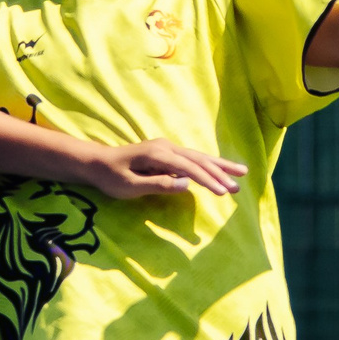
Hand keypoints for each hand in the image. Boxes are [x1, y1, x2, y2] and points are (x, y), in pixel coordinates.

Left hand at [80, 139, 246, 200]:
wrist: (97, 163)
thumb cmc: (110, 177)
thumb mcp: (130, 186)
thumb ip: (158, 184)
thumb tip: (187, 184)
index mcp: (158, 154)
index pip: (189, 168)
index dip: (208, 180)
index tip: (223, 192)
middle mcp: (166, 147)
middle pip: (199, 159)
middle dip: (221, 172)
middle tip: (239, 185)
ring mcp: (167, 148)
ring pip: (198, 157)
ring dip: (219, 166)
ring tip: (240, 172)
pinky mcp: (166, 154)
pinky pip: (191, 159)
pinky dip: (208, 165)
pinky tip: (219, 170)